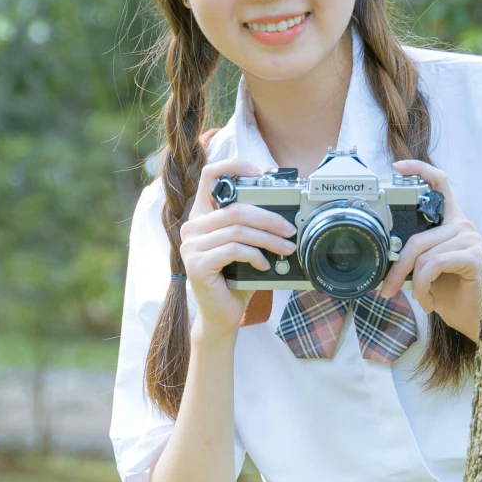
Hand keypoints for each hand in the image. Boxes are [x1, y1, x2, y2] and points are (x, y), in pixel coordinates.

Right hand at [177, 156, 297, 344]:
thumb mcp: (245, 245)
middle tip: (290, 228)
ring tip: (287, 248)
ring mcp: (191, 245)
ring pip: (237, 229)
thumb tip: (283, 206)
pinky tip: (264, 265)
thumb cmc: (236, 278)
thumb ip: (253, 224)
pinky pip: (233, 250)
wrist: (222, 315)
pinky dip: (255, 256)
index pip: (211, 175)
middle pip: (234, 207)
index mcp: (202, 215)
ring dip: (268, 239)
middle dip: (268, 217)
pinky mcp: (197, 264)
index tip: (262, 173)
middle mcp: (192, 227)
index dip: (235, 166)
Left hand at [381, 158, 481, 340]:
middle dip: (396, 266)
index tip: (397, 168)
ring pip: (423, 254)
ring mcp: (471, 239)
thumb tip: (386, 254)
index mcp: (451, 223)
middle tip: (385, 289)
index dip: (419, 171)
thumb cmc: (449, 294)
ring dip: (412, 282)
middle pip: (417, 236)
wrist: (472, 321)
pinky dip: (424, 286)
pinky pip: (434, 264)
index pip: (440, 184)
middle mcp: (463, 225)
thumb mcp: (426, 271)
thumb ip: (414, 255)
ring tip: (420, 299)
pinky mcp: (475, 257)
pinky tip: (429, 301)